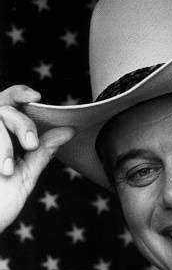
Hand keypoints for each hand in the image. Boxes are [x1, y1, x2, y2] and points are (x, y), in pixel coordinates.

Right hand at [0, 85, 74, 232]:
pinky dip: (0, 148)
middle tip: (30, 145)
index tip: (37, 96)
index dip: (20, 93)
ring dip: (5, 142)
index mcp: (1, 138)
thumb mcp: (24, 176)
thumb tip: (67, 131)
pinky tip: (1, 169)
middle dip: (21, 123)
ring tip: (7, 169)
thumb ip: (41, 152)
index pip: (9, 104)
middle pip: (3, 106)